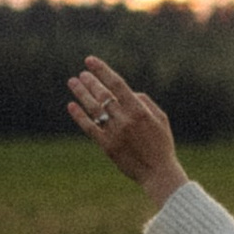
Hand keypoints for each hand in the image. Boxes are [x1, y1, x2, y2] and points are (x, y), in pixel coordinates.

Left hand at [66, 55, 186, 202]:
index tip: (90, 61)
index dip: (102, 70)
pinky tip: (71, 105)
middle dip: (90, 81)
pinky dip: (79, 116)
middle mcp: (125, 120)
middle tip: (82, 74)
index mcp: (139, 110)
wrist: (158, 172)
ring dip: (81, 94)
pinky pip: (89, 128)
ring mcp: (114, 133)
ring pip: (93, 109)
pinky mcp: (107, 146)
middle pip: (102, 95)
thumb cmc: (162, 144)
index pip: (117, 84)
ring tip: (73, 82)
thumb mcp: (161, 118)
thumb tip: (128, 92)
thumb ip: (144, 101)